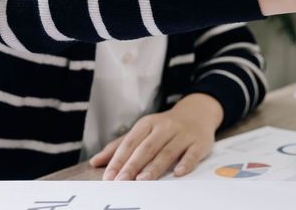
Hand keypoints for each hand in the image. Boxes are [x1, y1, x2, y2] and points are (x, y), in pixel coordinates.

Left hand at [90, 93, 221, 180]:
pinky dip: (185, 163)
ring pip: (167, 151)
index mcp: (148, 123)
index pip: (130, 143)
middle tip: (122, 181)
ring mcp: (183, 134)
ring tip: (143, 180)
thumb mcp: (142, 130)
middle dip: (133, 165)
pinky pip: (192, 153)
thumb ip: (119, 146)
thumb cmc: (165, 127)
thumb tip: (96, 162)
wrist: (197, 113)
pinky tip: (178, 172)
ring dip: (155, 166)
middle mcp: (165, 127)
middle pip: (147, 148)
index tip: (109, 176)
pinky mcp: (199, 142)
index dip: (118, 160)